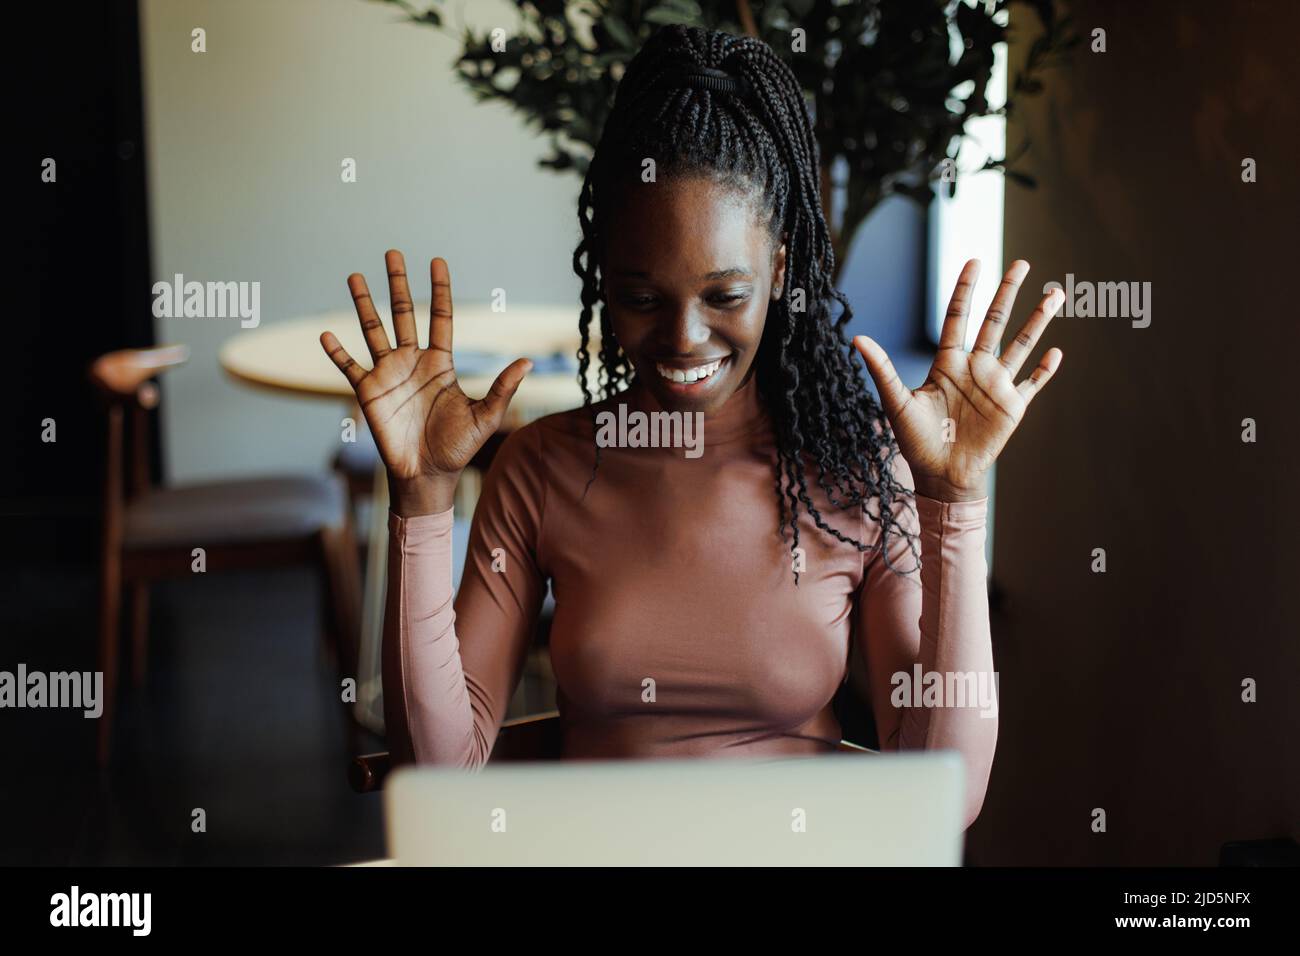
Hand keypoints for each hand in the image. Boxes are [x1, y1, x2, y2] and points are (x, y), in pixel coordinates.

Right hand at [320, 251, 531, 512]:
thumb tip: (527, 361)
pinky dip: (337, 352)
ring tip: (354, 276)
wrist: (427, 475)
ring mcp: (388, 374)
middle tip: (392, 253)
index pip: (440, 317)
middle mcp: (413, 362)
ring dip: (363, 304)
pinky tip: (326, 334)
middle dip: (397, 284)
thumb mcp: (485, 416)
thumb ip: (502, 388)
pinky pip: (349, 367)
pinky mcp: (368, 392)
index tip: (436, 261)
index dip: (439, 290)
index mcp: (441, 363)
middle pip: (403, 314)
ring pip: (373, 331)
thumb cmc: (457, 448)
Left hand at [853, 259, 1062, 502]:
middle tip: (1022, 263)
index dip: (966, 289)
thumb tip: (857, 338)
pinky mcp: (1012, 407)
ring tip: (1056, 293)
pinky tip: (1056, 352)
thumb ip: (882, 369)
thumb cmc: (915, 440)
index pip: (958, 317)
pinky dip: (1045, 370)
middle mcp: (975, 368)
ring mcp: (996, 386)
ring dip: (1038, 320)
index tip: (975, 261)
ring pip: (1021, 344)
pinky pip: (1033, 383)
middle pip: (995, 321)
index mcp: (948, 363)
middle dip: (1008, 292)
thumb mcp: (897, 402)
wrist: (940, 475)